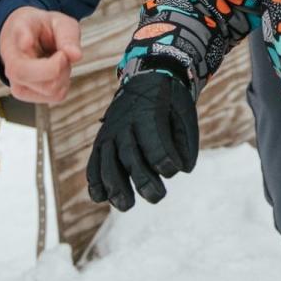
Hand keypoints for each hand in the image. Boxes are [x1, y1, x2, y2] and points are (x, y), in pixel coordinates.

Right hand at [0, 5, 82, 102]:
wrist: (24, 35)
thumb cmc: (40, 27)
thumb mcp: (57, 20)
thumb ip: (67, 35)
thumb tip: (75, 55)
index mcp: (12, 48)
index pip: (21, 68)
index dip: (41, 65)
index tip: (47, 52)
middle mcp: (11, 72)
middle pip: (45, 84)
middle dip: (63, 68)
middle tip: (63, 52)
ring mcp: (19, 87)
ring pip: (52, 91)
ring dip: (64, 74)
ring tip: (58, 58)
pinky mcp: (30, 96)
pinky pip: (56, 96)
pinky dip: (63, 82)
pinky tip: (56, 68)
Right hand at [86, 70, 198, 210]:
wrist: (148, 76)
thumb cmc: (171, 101)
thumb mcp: (185, 113)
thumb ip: (186, 141)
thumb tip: (184, 169)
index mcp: (149, 114)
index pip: (155, 144)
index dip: (167, 162)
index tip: (176, 169)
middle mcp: (125, 124)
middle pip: (130, 156)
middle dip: (143, 181)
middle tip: (157, 196)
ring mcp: (110, 132)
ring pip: (107, 162)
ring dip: (115, 186)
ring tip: (126, 205)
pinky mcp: (102, 140)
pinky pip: (93, 162)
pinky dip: (95, 180)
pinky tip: (101, 197)